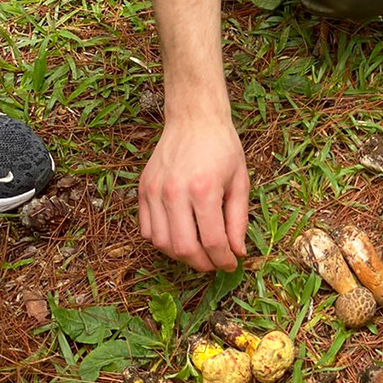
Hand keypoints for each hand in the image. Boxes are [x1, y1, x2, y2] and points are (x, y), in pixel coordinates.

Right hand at [139, 114, 248, 271]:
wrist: (194, 118)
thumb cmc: (222, 147)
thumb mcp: (240, 181)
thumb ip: (238, 219)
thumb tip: (238, 252)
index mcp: (204, 189)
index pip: (212, 241)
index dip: (224, 259)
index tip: (232, 264)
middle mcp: (175, 193)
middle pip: (184, 248)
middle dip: (202, 264)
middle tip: (215, 263)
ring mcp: (155, 191)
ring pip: (161, 243)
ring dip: (181, 255)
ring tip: (198, 251)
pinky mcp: (143, 190)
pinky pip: (146, 229)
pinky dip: (161, 241)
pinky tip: (179, 236)